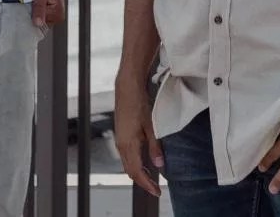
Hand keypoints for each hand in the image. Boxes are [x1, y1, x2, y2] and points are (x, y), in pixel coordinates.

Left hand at [31, 0, 64, 29]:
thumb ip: (39, 9)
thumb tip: (38, 24)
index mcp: (58, 14)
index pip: (40, 25)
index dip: (32, 17)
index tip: (27, 8)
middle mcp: (57, 16)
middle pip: (39, 22)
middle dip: (31, 14)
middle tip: (29, 1)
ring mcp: (52, 12)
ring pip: (37, 17)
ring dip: (31, 10)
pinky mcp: (46, 8)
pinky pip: (36, 13)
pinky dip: (31, 8)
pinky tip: (30, 0)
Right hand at [114, 76, 162, 196]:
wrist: (127, 88)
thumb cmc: (139, 103)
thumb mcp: (152, 126)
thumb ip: (155, 147)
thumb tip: (159, 165)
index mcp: (128, 144)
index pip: (137, 172)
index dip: (147, 184)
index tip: (156, 191)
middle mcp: (121, 145)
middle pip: (130, 171)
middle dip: (142, 182)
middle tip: (155, 188)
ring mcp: (119, 140)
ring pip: (127, 164)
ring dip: (138, 173)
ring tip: (151, 178)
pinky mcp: (120, 135)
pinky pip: (126, 156)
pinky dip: (135, 163)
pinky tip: (144, 162)